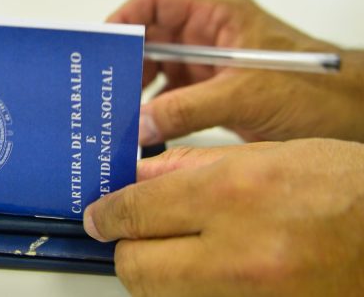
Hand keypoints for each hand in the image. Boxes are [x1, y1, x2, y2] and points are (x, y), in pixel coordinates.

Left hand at [83, 139, 363, 295]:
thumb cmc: (345, 188)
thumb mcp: (265, 156)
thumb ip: (190, 169)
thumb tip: (138, 178)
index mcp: (233, 195)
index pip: (135, 212)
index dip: (107, 214)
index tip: (99, 216)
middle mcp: (237, 254)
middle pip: (136, 268)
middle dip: (127, 249)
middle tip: (135, 235)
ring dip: (157, 274)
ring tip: (179, 250)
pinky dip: (191, 292)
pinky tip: (209, 270)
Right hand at [108, 0, 363, 143]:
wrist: (343, 119)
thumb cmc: (315, 88)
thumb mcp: (247, 94)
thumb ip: (190, 108)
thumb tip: (141, 123)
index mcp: (217, 14)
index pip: (158, 2)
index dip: (128, 17)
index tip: (106, 43)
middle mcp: (205, 37)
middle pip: (149, 40)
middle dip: (126, 63)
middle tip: (104, 89)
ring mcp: (204, 68)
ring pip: (154, 72)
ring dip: (135, 92)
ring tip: (115, 113)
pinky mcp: (206, 96)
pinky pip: (167, 101)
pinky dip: (151, 115)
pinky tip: (138, 131)